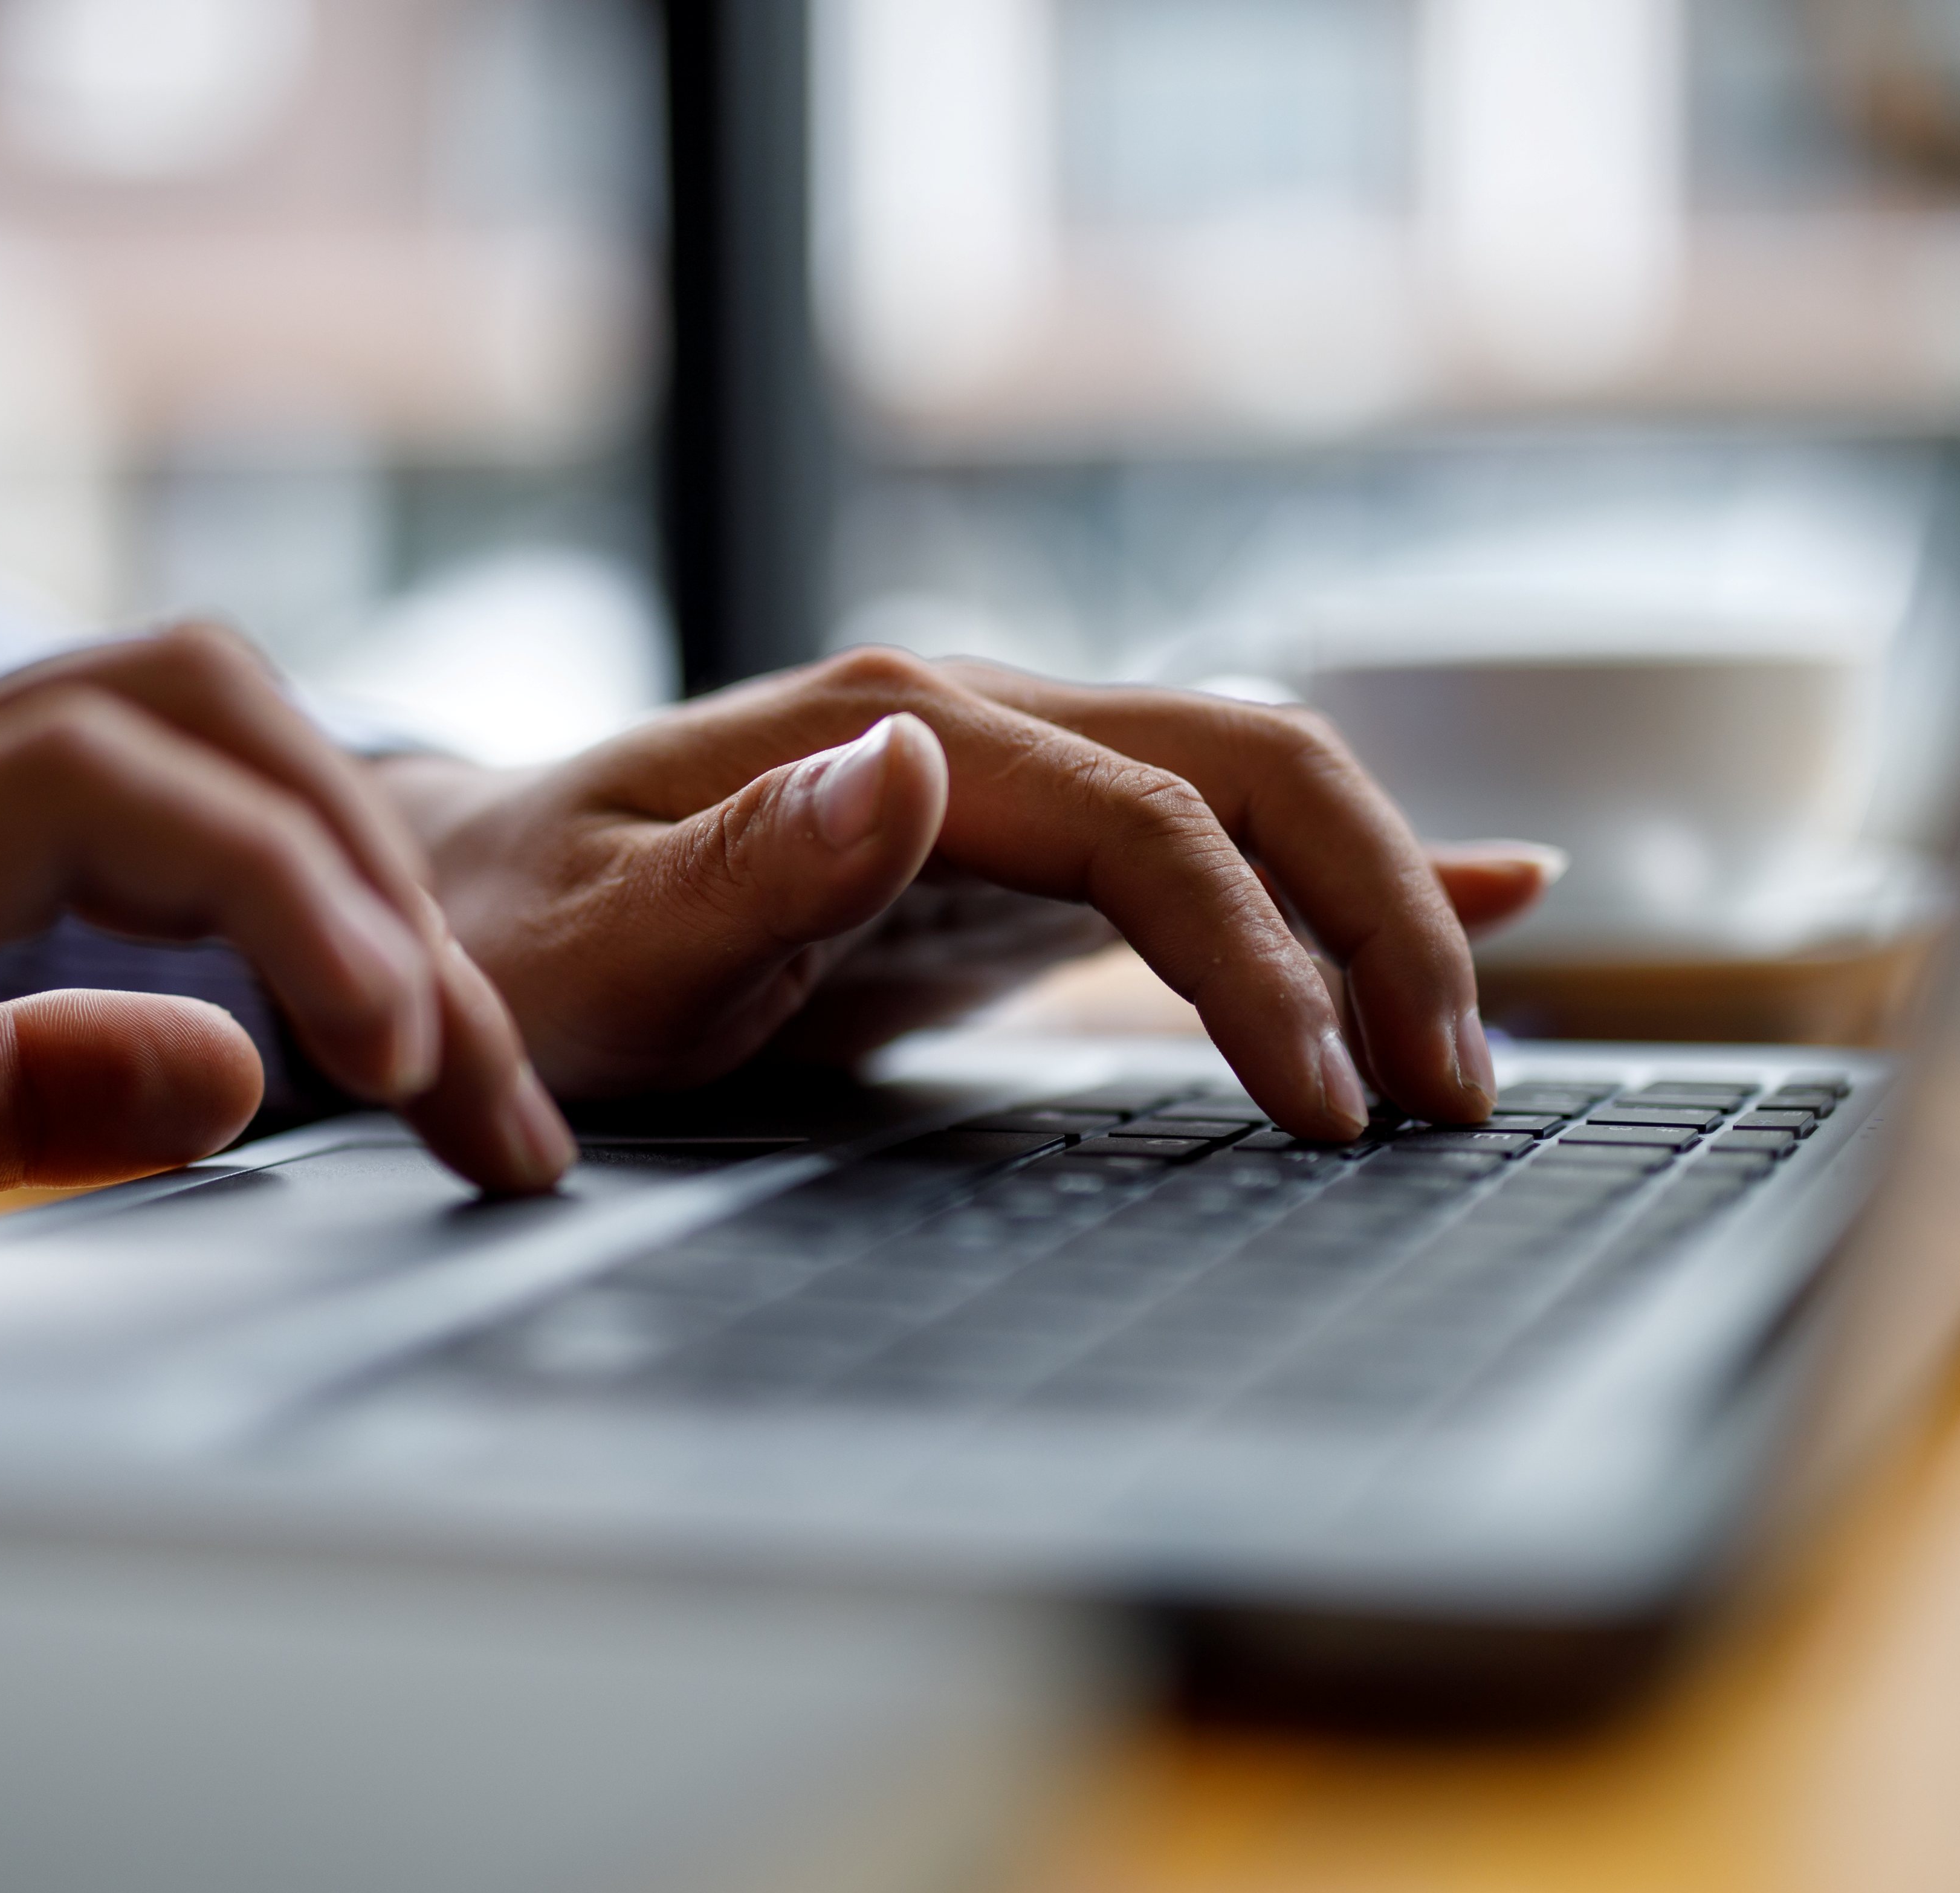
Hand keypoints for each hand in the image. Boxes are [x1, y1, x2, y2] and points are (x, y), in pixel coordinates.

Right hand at [0, 627, 573, 1342]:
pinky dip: (277, 892)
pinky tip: (356, 1035)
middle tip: (509, 1108)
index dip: (370, 927)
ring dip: (376, 892)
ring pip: (203, 718)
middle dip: (413, 903)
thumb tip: (226, 1069)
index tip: (470, 1100)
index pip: (207, 790)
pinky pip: (111, 788)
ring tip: (460, 1073)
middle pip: (239, 726)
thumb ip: (19, 1090)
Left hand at [376, 649, 1557, 1138]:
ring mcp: (1009, 771)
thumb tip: (918, 761)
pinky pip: (1215, 835)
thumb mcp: (590, 941)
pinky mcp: (1024, 844)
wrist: (468, 904)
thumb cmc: (511, 945)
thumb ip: (746, 865)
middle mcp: (972, 720)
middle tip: (1449, 1096)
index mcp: (889, 727)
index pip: (1145, 826)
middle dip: (1378, 921)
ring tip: (1460, 1058)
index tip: (1319, 1105)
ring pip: (1260, 792)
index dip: (1257, 959)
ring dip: (1381, 909)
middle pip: (1252, 770)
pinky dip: (1346, 873)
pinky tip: (1491, 890)